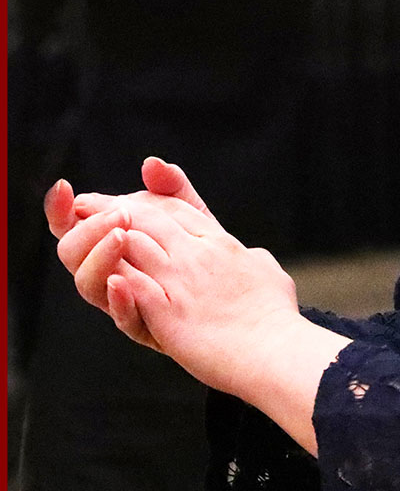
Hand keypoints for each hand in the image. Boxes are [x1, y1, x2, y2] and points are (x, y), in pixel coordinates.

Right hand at [44, 157, 218, 348]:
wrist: (247, 302)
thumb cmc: (212, 258)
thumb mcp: (196, 218)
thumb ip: (173, 191)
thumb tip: (152, 164)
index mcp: (116, 246)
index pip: (75, 226)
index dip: (62, 209)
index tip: (64, 189)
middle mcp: (115, 273)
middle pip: (73, 254)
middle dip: (86, 230)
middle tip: (117, 215)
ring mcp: (129, 301)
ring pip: (90, 285)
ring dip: (99, 257)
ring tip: (120, 234)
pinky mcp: (151, 327)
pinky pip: (125, 319)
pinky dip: (119, 300)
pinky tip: (122, 282)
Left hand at [48, 161, 350, 454]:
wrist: (278, 350)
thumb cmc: (276, 317)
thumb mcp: (268, 272)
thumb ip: (252, 259)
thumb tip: (251, 254)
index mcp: (220, 243)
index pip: (177, 209)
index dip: (147, 200)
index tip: (125, 199)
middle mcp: (198, 254)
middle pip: (149, 218)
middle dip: (114, 209)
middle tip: (85, 205)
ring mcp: (181, 281)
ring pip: (133, 244)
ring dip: (105, 238)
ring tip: (81, 232)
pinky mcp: (169, 312)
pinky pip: (132, 287)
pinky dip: (114, 281)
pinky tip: (104, 278)